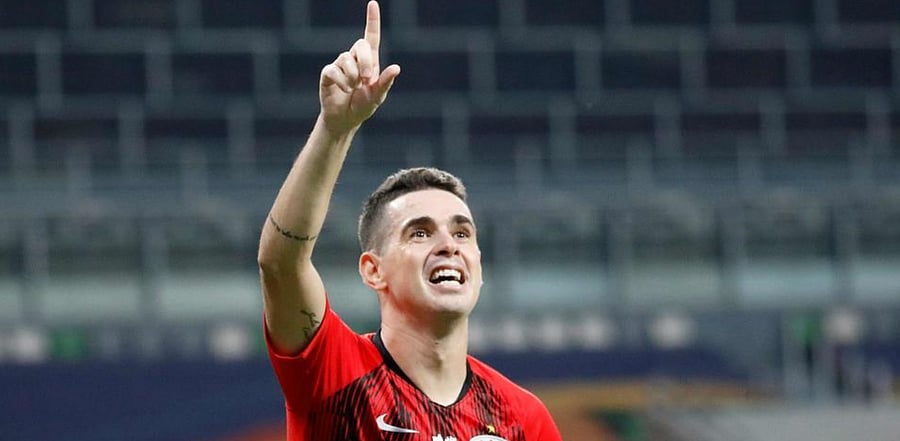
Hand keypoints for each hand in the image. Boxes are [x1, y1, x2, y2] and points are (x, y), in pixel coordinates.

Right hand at [319, 1, 400, 135]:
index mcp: (369, 61)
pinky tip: (345, 90)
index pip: (371, 36)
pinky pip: (333, 70)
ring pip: (345, 59)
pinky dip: (342, 82)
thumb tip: (397, 68)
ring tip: (353, 89)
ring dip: (353, 76)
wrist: (345, 119)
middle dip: (365, 61)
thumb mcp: (378, 96)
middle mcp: (354, 59)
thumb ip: (385, 82)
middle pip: (360, 45)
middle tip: (367, 79)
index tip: (373, 3)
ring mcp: (339, 65)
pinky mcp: (328, 73)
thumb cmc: (363, 106)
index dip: (372, 20)